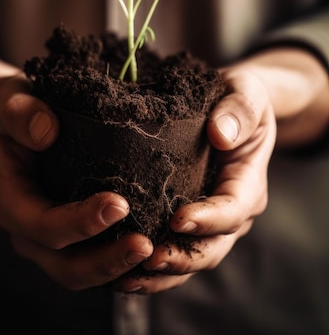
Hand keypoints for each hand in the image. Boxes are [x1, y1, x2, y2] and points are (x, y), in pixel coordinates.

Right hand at [0, 44, 153, 289]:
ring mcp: (51, 244)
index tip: (119, 204)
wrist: (24, 121)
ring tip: (156, 252)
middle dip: (105, 261)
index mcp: (12, 202)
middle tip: (146, 244)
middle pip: (65, 266)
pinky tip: (156, 257)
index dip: (79, 222)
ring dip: (119, 270)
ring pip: (84, 275)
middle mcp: (29, 233)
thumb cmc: (21, 107)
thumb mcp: (12, 99)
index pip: (42, 225)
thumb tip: (46, 132)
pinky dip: (124, 269)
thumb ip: (21, 112)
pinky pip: (99, 267)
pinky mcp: (75, 244)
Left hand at [113, 46, 328, 294]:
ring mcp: (209, 220)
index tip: (179, 219)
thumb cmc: (239, 97)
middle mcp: (231, 210)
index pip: (233, 209)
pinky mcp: (185, 221)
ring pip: (190, 259)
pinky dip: (150, 267)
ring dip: (162, 272)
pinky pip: (172, 251)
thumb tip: (221, 134)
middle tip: (148, 257)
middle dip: (181, 258)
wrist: (232, 106)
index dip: (208, 219)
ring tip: (127, 277)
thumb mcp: (246, 92)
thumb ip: (238, 109)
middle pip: (211, 247)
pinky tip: (120, 272)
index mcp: (247, 182)